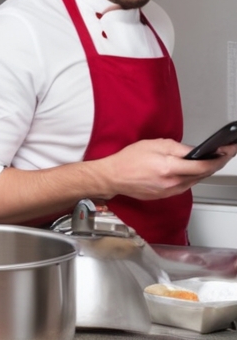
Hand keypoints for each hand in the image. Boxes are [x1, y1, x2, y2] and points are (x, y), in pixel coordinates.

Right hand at [97, 139, 236, 200]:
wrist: (113, 177)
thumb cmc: (128, 160)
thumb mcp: (153, 144)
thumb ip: (177, 147)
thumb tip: (194, 151)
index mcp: (169, 168)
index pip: (203, 165)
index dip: (219, 158)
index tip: (227, 151)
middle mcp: (172, 183)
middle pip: (203, 174)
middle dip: (216, 163)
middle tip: (225, 153)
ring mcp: (170, 191)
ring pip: (195, 181)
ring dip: (205, 171)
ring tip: (212, 160)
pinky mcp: (166, 195)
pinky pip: (185, 185)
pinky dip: (192, 177)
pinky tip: (192, 170)